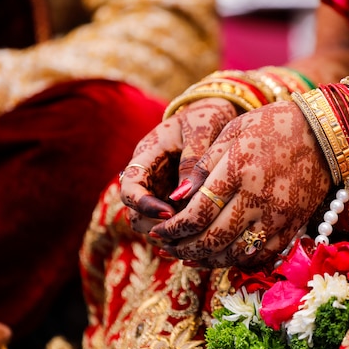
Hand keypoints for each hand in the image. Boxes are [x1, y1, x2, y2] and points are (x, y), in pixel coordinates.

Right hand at [119, 97, 237, 233]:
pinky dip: (181, 233)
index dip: (143, 204)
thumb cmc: (206, 116)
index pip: (129, 186)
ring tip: (194, 235)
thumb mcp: (202, 129)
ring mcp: (160, 190)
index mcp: (147, 155)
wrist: (218, 114)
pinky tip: (202, 235)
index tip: (169, 213)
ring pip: (151, 223)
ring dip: (168, 233)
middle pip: (135, 213)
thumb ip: (192, 159)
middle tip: (185, 231)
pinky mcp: (174, 201)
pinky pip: (170, 224)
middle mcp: (148, 177)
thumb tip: (183, 194)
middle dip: (155, 225)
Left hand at [151, 101, 331, 267]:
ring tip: (187, 256)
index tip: (159, 232)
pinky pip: (261, 255)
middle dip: (182, 249)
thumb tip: (176, 199)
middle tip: (166, 248)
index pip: (196, 215)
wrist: (323, 134)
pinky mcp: (292, 226)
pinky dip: (237, 261)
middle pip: (212, 240)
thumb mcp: (231, 132)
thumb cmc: (271, 126)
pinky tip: (221, 257)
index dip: (173, 230)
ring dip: (206, 260)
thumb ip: (202, 166)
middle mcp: (257, 199)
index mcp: (237, 172)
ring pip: (234, 254)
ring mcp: (277, 216)